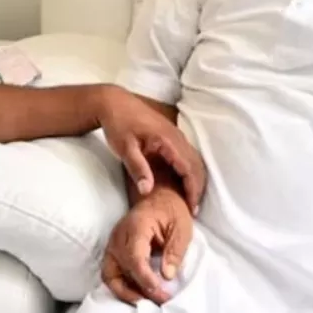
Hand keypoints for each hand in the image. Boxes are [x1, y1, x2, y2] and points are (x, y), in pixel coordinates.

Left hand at [95, 86, 205, 209]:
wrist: (115, 103)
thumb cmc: (118, 125)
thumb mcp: (124, 148)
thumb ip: (137, 168)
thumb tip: (147, 191)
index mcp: (168, 140)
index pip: (189, 169)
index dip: (192, 190)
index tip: (192, 209)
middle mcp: (177, 136)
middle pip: (197, 165)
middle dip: (198, 188)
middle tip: (193, 209)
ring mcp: (176, 134)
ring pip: (195, 159)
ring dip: (196, 179)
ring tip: (190, 199)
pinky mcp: (172, 135)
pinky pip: (188, 154)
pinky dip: (190, 170)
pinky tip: (182, 182)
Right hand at [101, 187, 192, 304]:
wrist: (159, 196)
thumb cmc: (172, 210)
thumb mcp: (182, 228)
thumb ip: (175, 251)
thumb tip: (167, 276)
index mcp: (137, 225)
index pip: (134, 256)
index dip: (144, 277)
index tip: (158, 290)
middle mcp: (119, 235)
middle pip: (121, 267)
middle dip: (139, 288)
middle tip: (160, 298)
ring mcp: (113, 243)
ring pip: (110, 274)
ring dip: (125, 291)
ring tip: (146, 300)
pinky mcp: (113, 250)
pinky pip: (110, 272)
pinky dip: (121, 285)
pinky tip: (137, 292)